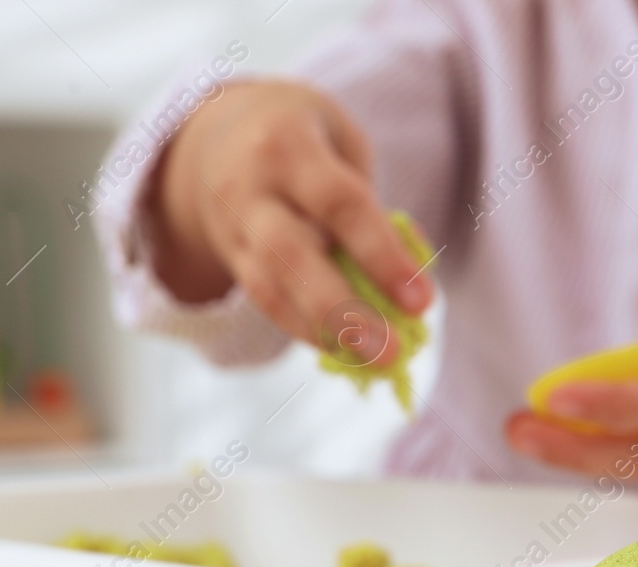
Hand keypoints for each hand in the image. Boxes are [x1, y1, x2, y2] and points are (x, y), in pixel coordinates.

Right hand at [150, 81, 432, 360]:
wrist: (216, 132)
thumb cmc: (304, 136)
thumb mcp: (341, 142)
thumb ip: (371, 202)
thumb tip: (409, 270)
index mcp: (288, 145)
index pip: (339, 204)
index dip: (381, 255)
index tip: (421, 301)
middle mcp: (251, 189)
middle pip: (292, 255)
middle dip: (343, 309)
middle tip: (391, 352)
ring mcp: (234, 228)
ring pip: (271, 288)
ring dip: (325, 332)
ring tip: (373, 362)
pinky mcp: (231, 259)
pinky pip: (266, 301)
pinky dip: (307, 330)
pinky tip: (344, 351)